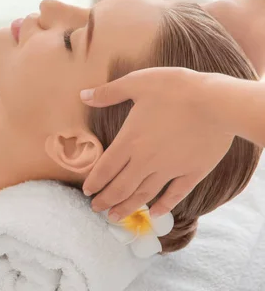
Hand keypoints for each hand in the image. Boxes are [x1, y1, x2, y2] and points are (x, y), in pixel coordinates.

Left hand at [80, 67, 233, 220]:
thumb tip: (83, 96)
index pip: (105, 169)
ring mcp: (170, 169)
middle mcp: (146, 160)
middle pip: (120, 187)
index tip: (87, 192)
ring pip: (143, 195)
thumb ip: (109, 92)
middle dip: (106, 200)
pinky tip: (154, 213)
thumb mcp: (137, 82)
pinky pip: (175, 195)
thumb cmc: (175, 88)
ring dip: (127, 207)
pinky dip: (163, 206)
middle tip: (96, 209)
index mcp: (130, 141)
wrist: (218, 102)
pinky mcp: (192, 172)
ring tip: (115, 217)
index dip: (94, 182)